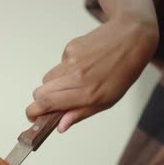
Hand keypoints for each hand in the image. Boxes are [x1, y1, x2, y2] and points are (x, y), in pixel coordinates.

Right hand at [28, 12, 157, 132]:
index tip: (32, 117)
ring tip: (74, 83)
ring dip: (54, 86)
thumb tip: (60, 126)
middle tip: (50, 105)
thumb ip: (80, 113)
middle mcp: (76, 76)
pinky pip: (59, 65)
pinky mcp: (70, 48)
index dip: (33, 112)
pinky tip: (84, 66)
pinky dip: (66, 70)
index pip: (47, 103)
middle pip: (40, 92)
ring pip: (48, 79)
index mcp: (86, 93)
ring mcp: (71, 60)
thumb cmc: (123, 73)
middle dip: (40, 101)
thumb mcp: (108, 100)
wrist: (132, 38)